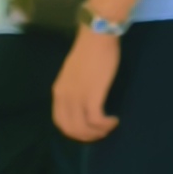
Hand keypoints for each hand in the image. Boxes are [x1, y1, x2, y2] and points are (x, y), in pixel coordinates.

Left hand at [52, 22, 124, 141]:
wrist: (96, 37)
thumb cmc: (89, 51)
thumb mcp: (74, 74)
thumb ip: (74, 88)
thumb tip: (82, 101)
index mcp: (58, 92)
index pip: (60, 122)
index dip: (73, 131)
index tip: (87, 130)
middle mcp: (64, 98)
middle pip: (71, 129)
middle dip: (87, 136)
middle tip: (101, 133)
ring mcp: (77, 98)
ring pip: (83, 128)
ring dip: (98, 132)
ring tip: (109, 127)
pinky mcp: (92, 96)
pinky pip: (96, 120)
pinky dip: (105, 125)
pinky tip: (114, 120)